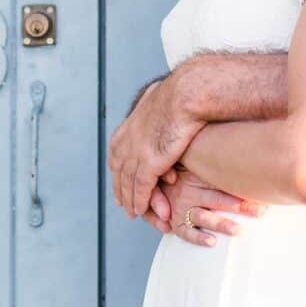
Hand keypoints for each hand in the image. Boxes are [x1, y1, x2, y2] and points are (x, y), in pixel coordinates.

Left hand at [109, 72, 204, 218]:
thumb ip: (154, 103)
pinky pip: (140, 188)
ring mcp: (136, 152)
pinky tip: (140, 210)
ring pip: (128, 183)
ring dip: (131, 200)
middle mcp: (127, 140)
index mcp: (129, 125)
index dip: (119, 172)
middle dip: (121, 190)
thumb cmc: (182, 92)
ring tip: (134, 213)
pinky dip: (140, 201)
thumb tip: (155, 95)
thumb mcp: (159, 96)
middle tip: (124, 204)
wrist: (188, 93)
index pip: (117, 154)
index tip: (121, 183)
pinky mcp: (149, 163)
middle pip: (119, 172)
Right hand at [156, 169, 260, 247]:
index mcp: (197, 176)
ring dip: (221, 224)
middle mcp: (189, 192)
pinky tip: (212, 242)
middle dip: (239, 206)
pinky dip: (197, 238)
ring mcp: (181, 208)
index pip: (222, 181)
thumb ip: (216, 160)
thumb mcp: (194, 163)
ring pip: (203, 217)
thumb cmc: (180, 172)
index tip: (262, 194)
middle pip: (216, 199)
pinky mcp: (174, 222)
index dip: (241, 188)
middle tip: (259, 211)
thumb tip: (250, 148)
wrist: (151, 181)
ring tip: (238, 230)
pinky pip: (185, 232)